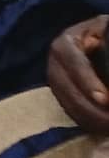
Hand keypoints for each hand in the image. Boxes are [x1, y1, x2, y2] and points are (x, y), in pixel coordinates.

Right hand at [48, 15, 108, 133]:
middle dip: (90, 109)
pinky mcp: (59, 94)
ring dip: (90, 119)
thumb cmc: (102, 34)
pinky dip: (86, 122)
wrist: (92, 42)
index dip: (88, 82)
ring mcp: (54, 79)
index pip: (74, 63)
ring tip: (108, 126)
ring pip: (66, 103)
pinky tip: (102, 127)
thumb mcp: (104, 30)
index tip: (105, 99)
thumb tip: (100, 50)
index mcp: (65, 43)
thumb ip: (104, 41)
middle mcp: (54, 62)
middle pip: (66, 89)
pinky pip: (69, 111)